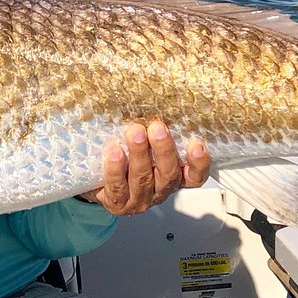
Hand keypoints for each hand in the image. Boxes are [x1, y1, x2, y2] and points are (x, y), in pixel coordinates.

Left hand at [81, 121, 209, 215]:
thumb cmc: (128, 159)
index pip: (195, 175)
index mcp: (173, 175)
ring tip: (135, 133)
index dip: (199, 163)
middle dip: (164, 150)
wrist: (98, 183)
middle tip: (158, 128)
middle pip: (169, 174)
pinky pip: (117, 187)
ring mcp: (139, 198)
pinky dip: (116, 169)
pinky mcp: (117, 202)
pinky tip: (114, 152)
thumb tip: (159, 95)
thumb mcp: (148, 144)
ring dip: (139, 154)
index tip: (197, 144)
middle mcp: (160, 189)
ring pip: (143, 179)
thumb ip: (155, 129)